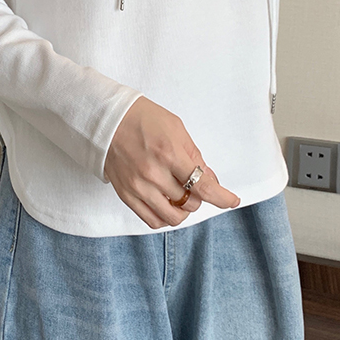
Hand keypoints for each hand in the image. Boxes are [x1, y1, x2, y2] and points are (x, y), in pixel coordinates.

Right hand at [104, 96, 240, 229]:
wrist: (107, 120)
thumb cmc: (142, 118)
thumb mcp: (176, 128)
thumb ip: (194, 155)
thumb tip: (209, 179)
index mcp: (169, 153)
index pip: (203, 187)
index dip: (222, 198)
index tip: (232, 201)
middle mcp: (153, 174)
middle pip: (191, 202)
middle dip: (199, 195)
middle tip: (194, 182)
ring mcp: (138, 187)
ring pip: (173, 217)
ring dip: (184, 209)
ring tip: (181, 194)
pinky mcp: (126, 195)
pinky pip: (152, 220)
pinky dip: (166, 216)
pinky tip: (167, 204)